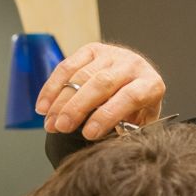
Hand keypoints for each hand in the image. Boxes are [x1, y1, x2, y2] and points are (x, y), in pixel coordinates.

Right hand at [35, 42, 165, 139]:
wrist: (139, 78)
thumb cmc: (139, 108)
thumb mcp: (141, 122)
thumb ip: (129, 131)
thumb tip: (108, 145)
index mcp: (151, 84)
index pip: (129, 97)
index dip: (107, 116)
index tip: (88, 134)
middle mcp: (133, 65)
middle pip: (101, 84)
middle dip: (77, 108)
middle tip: (61, 127)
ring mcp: (112, 54)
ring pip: (81, 75)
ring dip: (61, 101)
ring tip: (50, 123)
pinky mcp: (92, 49)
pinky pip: (67, 67)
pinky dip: (52, 88)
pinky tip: (44, 106)